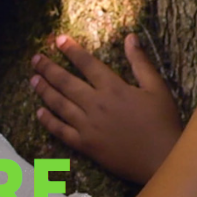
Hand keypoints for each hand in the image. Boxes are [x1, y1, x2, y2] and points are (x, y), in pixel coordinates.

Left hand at [31, 33, 182, 183]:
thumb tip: (131, 37)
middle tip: (35, 59)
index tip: (58, 40)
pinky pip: (61, 131)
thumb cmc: (163, 122)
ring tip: (33, 79)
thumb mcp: (157, 88)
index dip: (71, 50)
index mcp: (114, 88)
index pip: (87, 64)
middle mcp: (96, 104)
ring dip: (44, 90)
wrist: (161, 159)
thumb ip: (141, 62)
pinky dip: (48, 121)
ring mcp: (88, 126)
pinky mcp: (86, 145)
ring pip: (59, 104)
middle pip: (66, 82)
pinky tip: (39, 113)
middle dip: (48, 68)